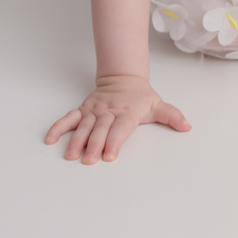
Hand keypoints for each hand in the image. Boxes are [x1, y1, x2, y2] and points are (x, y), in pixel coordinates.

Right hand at [44, 74, 190, 163]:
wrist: (123, 78)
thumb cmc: (141, 96)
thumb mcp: (158, 104)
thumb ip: (172, 116)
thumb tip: (187, 126)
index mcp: (126, 112)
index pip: (120, 128)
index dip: (114, 141)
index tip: (110, 156)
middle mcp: (108, 111)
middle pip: (100, 129)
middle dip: (94, 145)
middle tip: (88, 160)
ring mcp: (94, 111)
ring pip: (83, 126)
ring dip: (76, 140)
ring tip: (69, 155)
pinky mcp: (83, 110)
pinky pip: (69, 119)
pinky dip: (58, 128)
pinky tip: (50, 139)